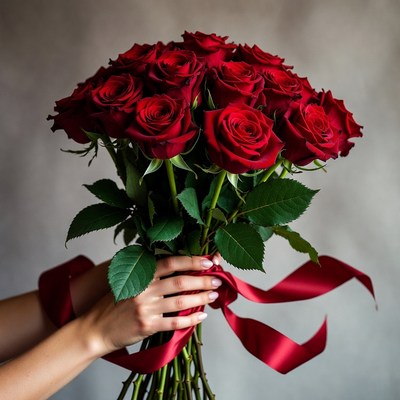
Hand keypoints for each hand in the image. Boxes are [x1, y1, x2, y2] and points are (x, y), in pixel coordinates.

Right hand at [81, 255, 221, 356]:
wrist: (95, 329)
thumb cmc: (112, 304)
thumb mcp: (127, 281)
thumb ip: (149, 275)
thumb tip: (178, 269)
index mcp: (141, 274)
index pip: (171, 263)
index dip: (192, 261)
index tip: (208, 261)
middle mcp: (144, 289)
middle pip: (180, 281)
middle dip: (202, 280)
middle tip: (218, 279)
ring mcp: (146, 308)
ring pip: (181, 301)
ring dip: (201, 298)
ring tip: (214, 295)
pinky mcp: (147, 326)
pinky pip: (175, 322)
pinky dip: (190, 319)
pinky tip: (201, 316)